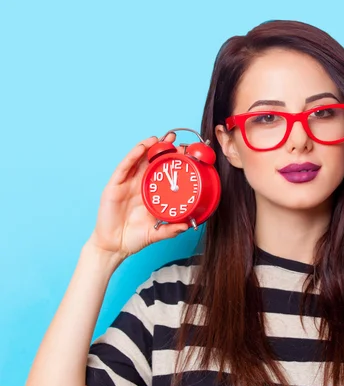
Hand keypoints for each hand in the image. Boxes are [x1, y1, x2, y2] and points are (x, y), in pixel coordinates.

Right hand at [86, 132, 188, 261]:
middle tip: (176, 140)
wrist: (115, 246)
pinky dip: (133, 155)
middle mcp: (138, 186)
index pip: (162, 174)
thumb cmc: (134, 238)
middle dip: (163, 150)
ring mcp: (126, 184)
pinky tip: (142, 147)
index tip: (186, 155)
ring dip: (149, 147)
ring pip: (138, 160)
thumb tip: (187, 226)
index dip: (172, 164)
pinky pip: (124, 167)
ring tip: (161, 138)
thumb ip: (170, 229)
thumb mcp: (156, 233)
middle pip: (151, 163)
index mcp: (150, 194)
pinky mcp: (114, 186)